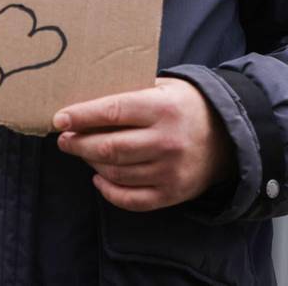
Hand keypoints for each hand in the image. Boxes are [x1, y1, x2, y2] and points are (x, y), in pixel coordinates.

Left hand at [53, 77, 235, 211]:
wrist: (228, 136)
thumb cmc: (185, 106)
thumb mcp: (162, 87)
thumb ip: (129, 92)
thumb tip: (84, 102)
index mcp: (163, 108)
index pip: (112, 111)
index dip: (81, 116)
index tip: (59, 119)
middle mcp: (167, 141)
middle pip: (109, 148)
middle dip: (79, 144)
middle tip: (65, 139)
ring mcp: (170, 171)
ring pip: (116, 173)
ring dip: (91, 164)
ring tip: (83, 153)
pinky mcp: (172, 194)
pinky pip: (131, 199)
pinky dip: (109, 191)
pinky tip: (99, 178)